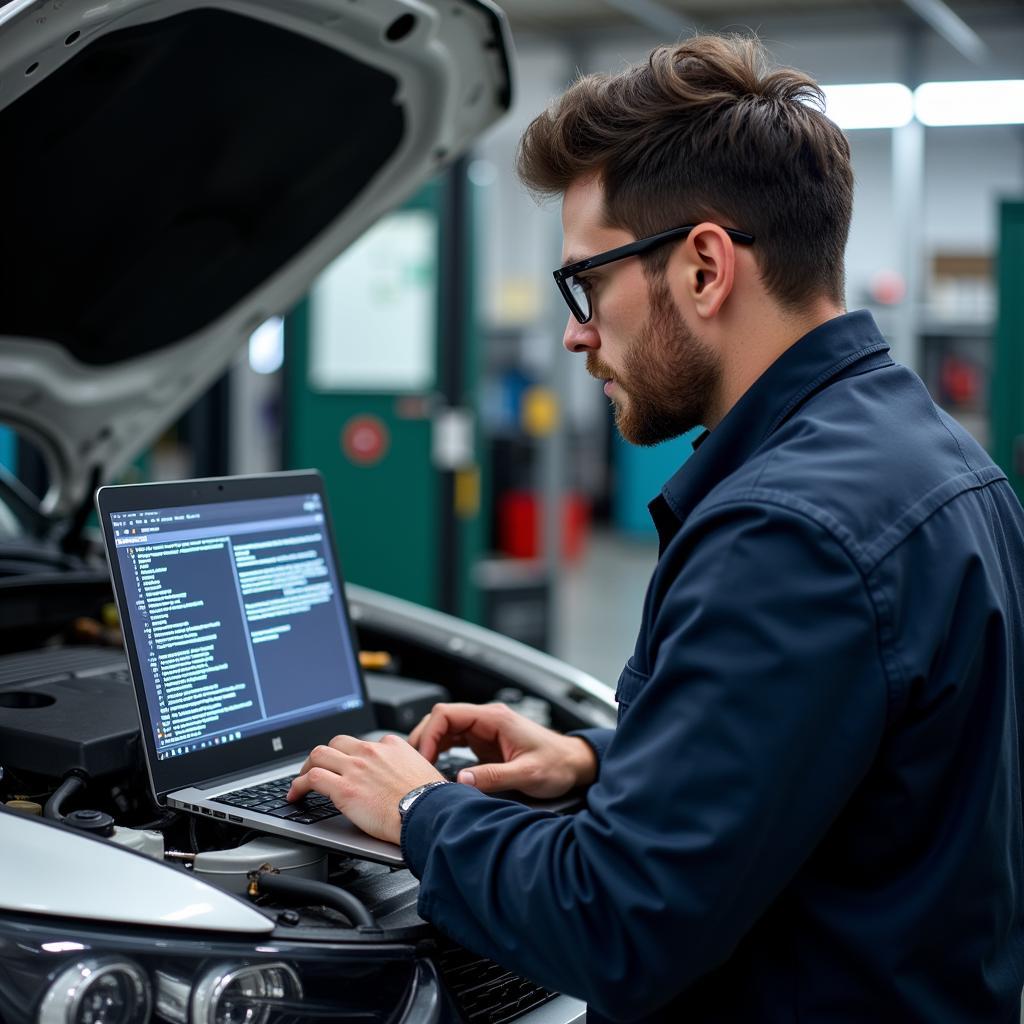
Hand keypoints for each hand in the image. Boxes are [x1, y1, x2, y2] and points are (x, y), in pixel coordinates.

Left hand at [287, 734, 442, 844]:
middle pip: (337, 743)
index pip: (363, 744)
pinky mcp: (343, 788)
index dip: (352, 756)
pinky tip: (296, 794)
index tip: (348, 767)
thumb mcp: (424, 773)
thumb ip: (409, 770)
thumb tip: (406, 782)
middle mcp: (371, 752)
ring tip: (303, 780)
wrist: (428, 813)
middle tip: (319, 769)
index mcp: (392, 746)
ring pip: (319, 754)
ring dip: (307, 767)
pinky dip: (299, 785)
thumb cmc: (431, 801)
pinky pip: (312, 778)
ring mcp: (356, 768)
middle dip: (325, 756)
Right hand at [409, 702, 596, 797]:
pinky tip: (435, 767)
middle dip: (423, 739)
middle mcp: (487, 720)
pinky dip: (440, 751)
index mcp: (494, 719)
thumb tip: (462, 780)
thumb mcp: (527, 773)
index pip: (447, 714)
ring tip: (421, 768)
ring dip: (430, 746)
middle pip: (441, 719)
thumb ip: (494, 776)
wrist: (574, 764)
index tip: (423, 758)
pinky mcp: (485, 744)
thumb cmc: (557, 764)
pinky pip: (454, 741)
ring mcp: (485, 731)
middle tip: (415, 765)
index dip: (429, 734)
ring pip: (445, 730)